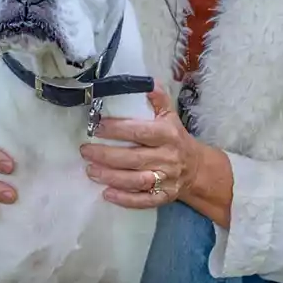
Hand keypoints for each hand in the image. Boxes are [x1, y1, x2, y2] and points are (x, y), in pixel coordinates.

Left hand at [79, 90, 195, 208]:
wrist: (196, 168)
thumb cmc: (176, 138)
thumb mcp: (170, 116)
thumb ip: (158, 99)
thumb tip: (146, 82)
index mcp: (167, 134)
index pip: (140, 131)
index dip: (117, 129)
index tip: (96, 126)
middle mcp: (167, 157)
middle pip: (133, 158)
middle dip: (106, 155)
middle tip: (85, 150)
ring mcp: (166, 179)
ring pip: (136, 180)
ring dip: (111, 177)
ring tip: (90, 171)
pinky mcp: (164, 196)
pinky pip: (144, 200)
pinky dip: (125, 199)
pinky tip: (107, 194)